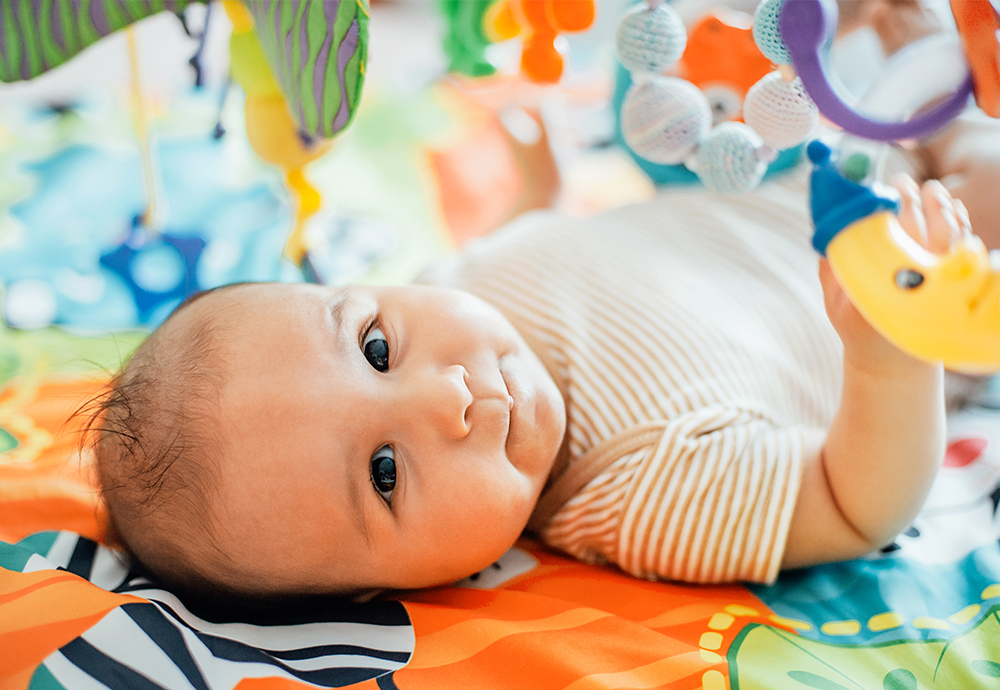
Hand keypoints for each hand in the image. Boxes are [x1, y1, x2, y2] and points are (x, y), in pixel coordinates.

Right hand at [818, 174, 968, 372]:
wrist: (894, 362)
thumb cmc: (861, 330)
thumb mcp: (836, 305)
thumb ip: (831, 269)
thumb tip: (826, 230)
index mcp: (884, 288)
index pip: (891, 239)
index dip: (887, 209)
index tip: (879, 190)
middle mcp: (917, 286)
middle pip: (923, 230)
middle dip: (913, 200)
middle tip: (900, 182)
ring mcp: (942, 285)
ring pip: (950, 235)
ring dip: (941, 207)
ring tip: (930, 189)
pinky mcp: (956, 284)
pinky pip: (964, 247)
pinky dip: (959, 224)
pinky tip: (949, 208)